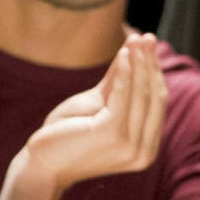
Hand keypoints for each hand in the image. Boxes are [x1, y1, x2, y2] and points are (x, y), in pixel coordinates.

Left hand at [19, 34, 166, 191]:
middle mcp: (144, 152)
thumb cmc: (67, 136)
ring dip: (140, 63)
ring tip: (136, 39)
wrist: (42, 163)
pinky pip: (124, 97)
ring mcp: (131, 146)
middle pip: (155, 98)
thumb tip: (133, 51)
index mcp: (146, 148)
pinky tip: (124, 54)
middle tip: (146, 37)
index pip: (157, 104)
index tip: (149, 47)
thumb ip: (117, 84)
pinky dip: (125, 73)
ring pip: (142, 95)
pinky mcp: (114, 135)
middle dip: (151, 64)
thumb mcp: (98, 106)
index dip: (155, 73)